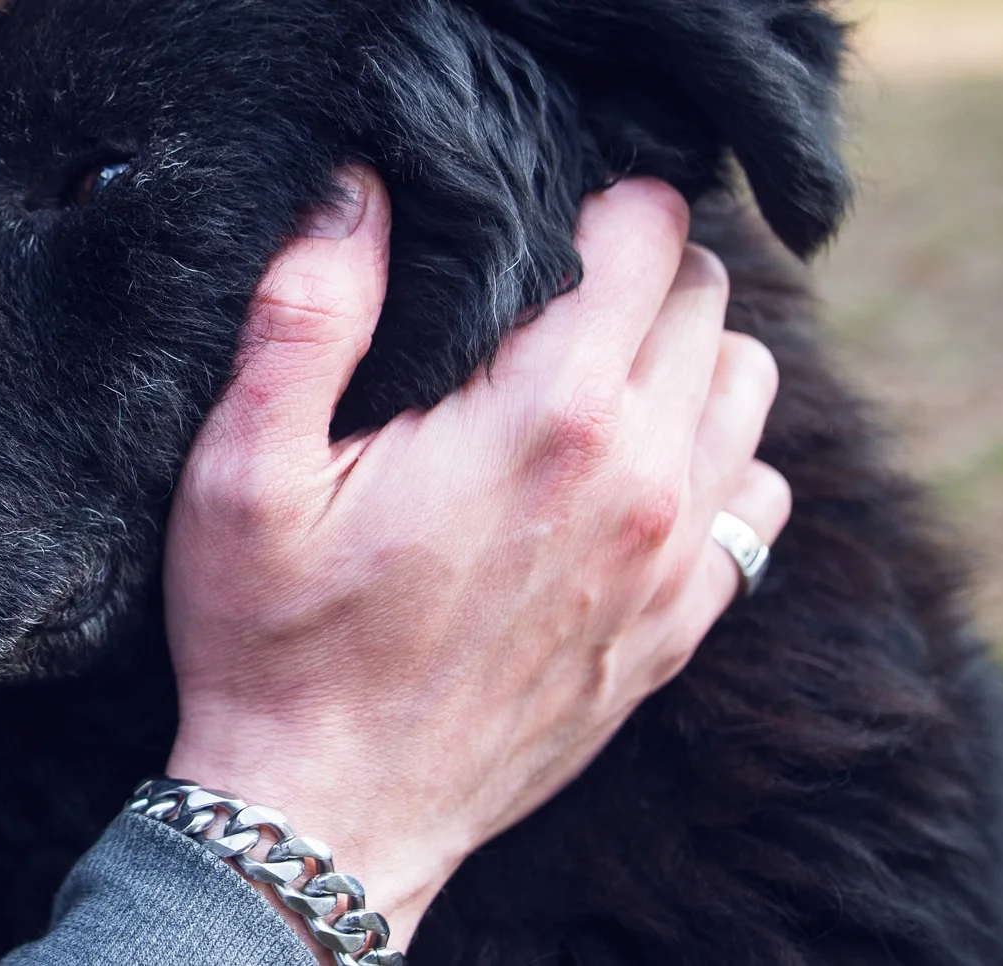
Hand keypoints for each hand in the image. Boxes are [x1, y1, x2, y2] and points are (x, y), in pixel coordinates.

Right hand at [162, 168, 788, 955]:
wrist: (327, 817)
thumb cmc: (275, 640)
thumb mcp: (243, 471)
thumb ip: (305, 313)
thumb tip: (358, 185)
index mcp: (547, 417)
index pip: (647, 235)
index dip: (596, 199)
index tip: (534, 211)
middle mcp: (644, 478)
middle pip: (708, 299)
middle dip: (638, 268)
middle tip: (548, 286)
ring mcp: (675, 561)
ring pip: (749, 388)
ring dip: (684, 356)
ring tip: (590, 367)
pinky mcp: (680, 628)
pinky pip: (759, 500)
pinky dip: (715, 461)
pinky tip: (628, 472)